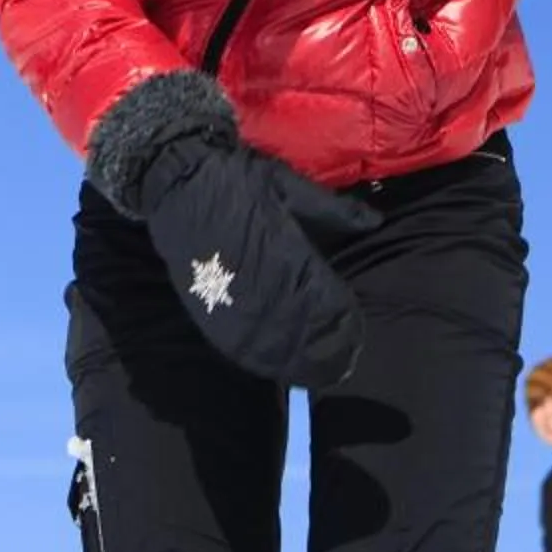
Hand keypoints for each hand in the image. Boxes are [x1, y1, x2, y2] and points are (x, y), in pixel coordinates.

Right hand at [136, 132, 383, 387]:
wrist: (176, 178)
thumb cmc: (237, 179)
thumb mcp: (290, 185)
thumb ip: (334, 211)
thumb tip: (375, 221)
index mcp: (286, 251)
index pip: (324, 302)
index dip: (341, 325)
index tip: (355, 337)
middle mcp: (261, 281)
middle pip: (299, 331)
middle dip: (323, 351)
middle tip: (342, 365)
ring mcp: (230, 296)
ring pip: (268, 342)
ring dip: (293, 362)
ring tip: (314, 374)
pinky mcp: (204, 303)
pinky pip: (233, 340)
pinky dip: (256, 357)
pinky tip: (272, 366)